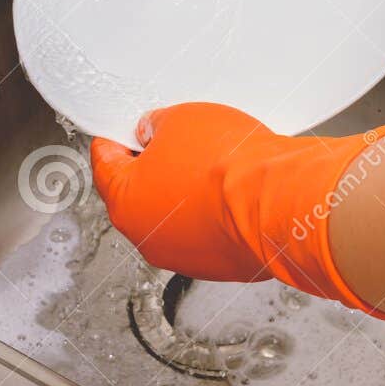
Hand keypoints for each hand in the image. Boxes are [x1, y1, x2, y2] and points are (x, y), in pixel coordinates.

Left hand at [90, 103, 384, 321]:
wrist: (281, 203)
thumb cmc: (230, 166)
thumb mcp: (181, 119)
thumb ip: (156, 126)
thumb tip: (154, 132)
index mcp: (124, 202)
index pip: (103, 165)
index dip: (114, 140)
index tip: (121, 131)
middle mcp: (148, 239)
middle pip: (139, 195)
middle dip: (154, 168)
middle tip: (174, 143)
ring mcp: (184, 257)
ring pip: (174, 218)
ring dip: (186, 194)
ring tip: (212, 167)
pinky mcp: (219, 266)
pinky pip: (207, 232)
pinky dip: (213, 214)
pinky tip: (231, 191)